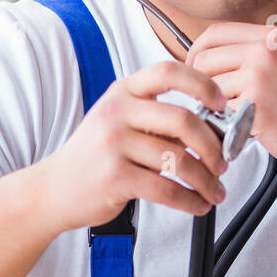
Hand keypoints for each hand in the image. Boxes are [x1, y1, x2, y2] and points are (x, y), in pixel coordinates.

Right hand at [37, 60, 230, 233]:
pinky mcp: (115, 177)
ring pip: (179, 160)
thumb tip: (213, 129)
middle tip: (223, 163)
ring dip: (206, 180)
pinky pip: (165, 189)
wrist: (53, 188)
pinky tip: (197, 204)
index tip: (222, 104)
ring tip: (214, 191)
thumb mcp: (120, 121)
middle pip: (183, 120)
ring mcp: (114, 144)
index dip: (202, 84)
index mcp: (124, 92)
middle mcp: (117, 112)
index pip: (169, 72)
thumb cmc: (96, 155)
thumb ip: (159, 118)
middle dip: (213, 146)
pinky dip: (189, 200)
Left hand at [185, 0, 276, 179]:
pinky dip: (225, 125)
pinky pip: (220, 114)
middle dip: (202, 82)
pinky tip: (240, 130)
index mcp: (273, 38)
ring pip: (210, 90)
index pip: (216, 34)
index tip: (199, 68)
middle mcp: (263, 53)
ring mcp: (258, 80)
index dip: (199, 51)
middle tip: (211, 98)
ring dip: (215, 106)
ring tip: (231, 117)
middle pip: (204, 60)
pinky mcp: (255, 110)